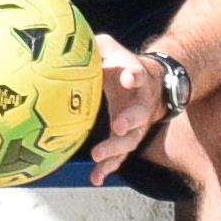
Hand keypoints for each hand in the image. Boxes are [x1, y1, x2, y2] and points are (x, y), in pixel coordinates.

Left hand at [88, 34, 165, 185]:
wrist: (149, 84)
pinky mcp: (127, 139)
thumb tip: (71, 42)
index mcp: (137, 77)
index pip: (137, 73)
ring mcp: (137, 124)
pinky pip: (119, 156)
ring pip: (131, 140)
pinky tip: (95, 178)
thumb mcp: (111, 48)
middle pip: (140, 114)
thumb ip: (97, 45)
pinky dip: (108, 167)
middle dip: (130, 119)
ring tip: (98, 156)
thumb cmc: (122, 64)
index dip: (134, 74)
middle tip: (118, 126)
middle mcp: (141, 103)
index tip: (129, 77)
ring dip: (116, 149)